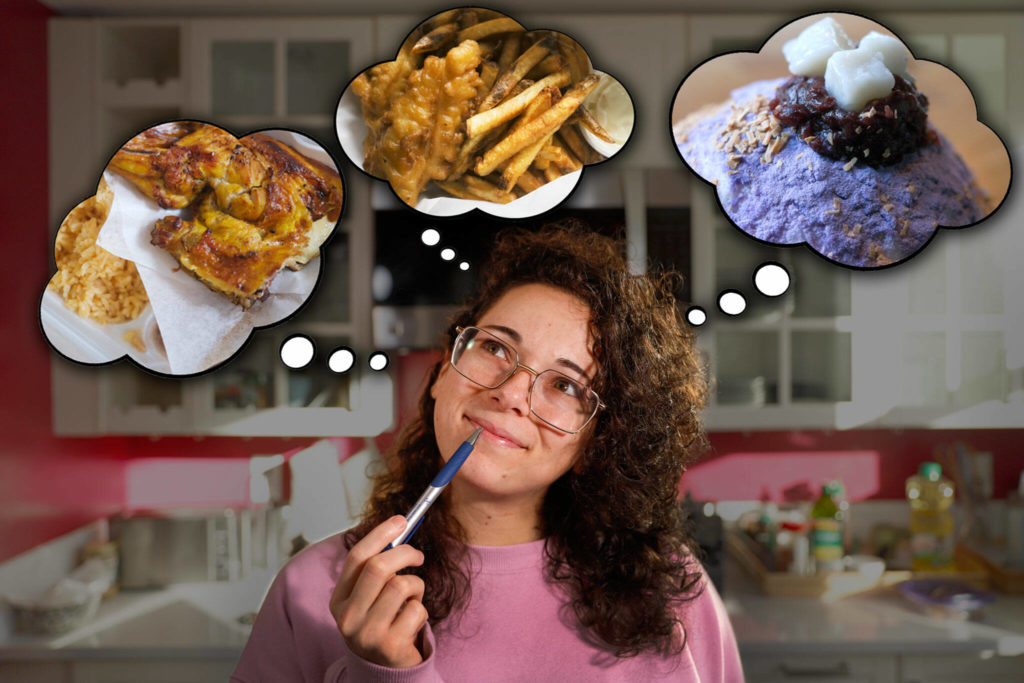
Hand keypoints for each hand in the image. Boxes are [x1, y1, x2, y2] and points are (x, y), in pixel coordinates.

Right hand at [330, 516, 429, 667]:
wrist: (385, 671)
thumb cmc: (381, 624)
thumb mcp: (370, 598)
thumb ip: (378, 569)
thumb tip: (399, 527)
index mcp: (339, 600)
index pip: (357, 557)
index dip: (380, 534)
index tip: (401, 520)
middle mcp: (348, 617)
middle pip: (378, 567)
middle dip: (405, 553)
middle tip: (418, 555)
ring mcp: (368, 633)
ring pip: (401, 586)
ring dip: (417, 586)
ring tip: (413, 597)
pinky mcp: (390, 646)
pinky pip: (416, 610)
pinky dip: (421, 609)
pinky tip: (413, 620)